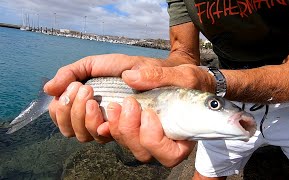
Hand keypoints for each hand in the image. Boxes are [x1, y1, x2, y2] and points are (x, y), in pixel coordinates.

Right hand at [44, 54, 162, 142]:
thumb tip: (48, 89)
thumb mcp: (95, 63)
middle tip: (85, 89)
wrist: (156, 70)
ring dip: (83, 117)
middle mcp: (93, 117)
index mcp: (83, 102)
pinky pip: (104, 136)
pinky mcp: (122, 129)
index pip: (59, 116)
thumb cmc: (127, 66)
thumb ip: (70, 73)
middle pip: (68, 129)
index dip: (61, 107)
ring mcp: (107, 124)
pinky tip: (108, 107)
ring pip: (83, 136)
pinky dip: (100, 124)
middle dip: (71, 110)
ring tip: (92, 94)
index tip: (74, 87)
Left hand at [97, 64, 213, 166]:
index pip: (168, 154)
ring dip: (114, 125)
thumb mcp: (184, 77)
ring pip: (124, 144)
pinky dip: (101, 123)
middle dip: (129, 129)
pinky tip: (95, 108)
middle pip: (141, 151)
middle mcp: (161, 144)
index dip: (154, 138)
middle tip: (128, 103)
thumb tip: (130, 77)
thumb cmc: (191, 84)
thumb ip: (160, 78)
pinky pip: (111, 135)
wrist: (184, 81)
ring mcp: (143, 138)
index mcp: (181, 139)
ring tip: (112, 104)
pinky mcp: (130, 128)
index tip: (149, 113)